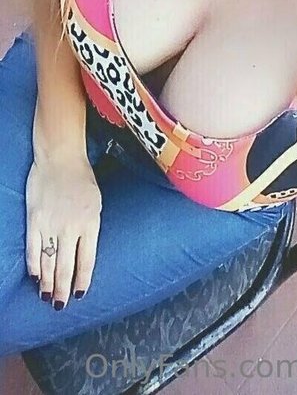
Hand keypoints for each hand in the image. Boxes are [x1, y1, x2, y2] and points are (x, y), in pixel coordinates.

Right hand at [25, 155, 102, 308]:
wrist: (60, 158)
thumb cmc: (81, 179)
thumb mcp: (95, 203)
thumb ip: (90, 227)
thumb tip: (84, 251)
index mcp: (90, 224)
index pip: (86, 262)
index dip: (82, 281)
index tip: (79, 295)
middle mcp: (70, 228)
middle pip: (66, 267)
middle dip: (63, 290)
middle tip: (60, 306)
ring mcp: (50, 225)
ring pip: (48, 262)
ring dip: (47, 282)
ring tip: (47, 298)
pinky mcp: (34, 220)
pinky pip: (32, 249)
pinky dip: (33, 265)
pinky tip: (34, 277)